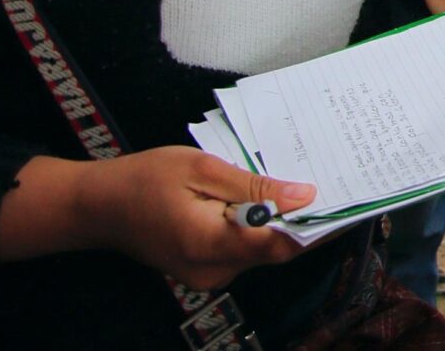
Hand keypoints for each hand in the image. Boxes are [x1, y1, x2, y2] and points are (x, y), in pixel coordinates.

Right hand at [9, 150, 314, 289]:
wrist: (97, 207)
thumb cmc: (145, 179)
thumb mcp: (202, 169)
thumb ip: (255, 186)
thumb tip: (305, 195)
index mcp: (211, 245)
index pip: (280, 244)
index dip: (316, 225)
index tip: (347, 199)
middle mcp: (213, 271)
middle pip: (274, 249)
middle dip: (302, 218)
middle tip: (332, 180)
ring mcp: (208, 275)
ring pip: (261, 250)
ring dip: (280, 220)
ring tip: (300, 181)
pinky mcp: (204, 269)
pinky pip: (244, 249)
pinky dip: (258, 226)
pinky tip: (265, 198)